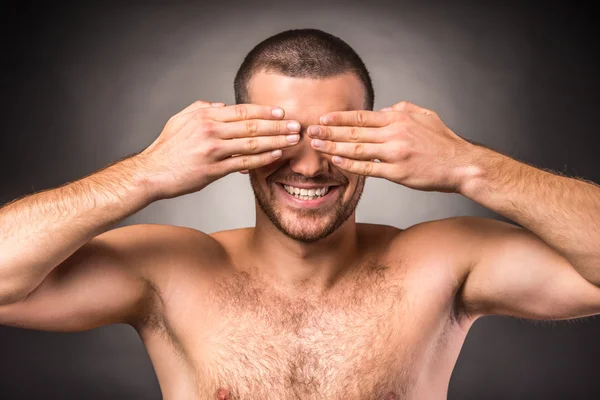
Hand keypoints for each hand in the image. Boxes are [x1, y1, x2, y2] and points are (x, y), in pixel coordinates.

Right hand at [137, 101, 300, 199]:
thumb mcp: (180, 120)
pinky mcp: (213, 170)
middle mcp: (211, 131)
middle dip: (278, 125)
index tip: (282, 112)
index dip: (265, 111)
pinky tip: (276, 156)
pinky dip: (262, 159)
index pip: (242, 111)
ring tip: (292, 140)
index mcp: (205, 117)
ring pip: (252, 144)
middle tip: (297, 125)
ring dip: (276, 141)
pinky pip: (244, 163)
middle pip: (252, 126)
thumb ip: (201, 109)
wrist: (150, 173)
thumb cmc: (166, 148)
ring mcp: (213, 151)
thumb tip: (221, 106)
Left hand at [307, 101, 474, 192]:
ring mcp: (395, 153)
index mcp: (399, 118)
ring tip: (317, 146)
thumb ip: (402, 109)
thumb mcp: (425, 115)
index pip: (362, 116)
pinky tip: (337, 162)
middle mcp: (394, 133)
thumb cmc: (444, 142)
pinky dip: (351, 165)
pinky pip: (368, 168)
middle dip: (330, 131)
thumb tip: (383, 109)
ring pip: (357, 149)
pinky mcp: (398, 172)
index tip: (323, 118)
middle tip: (310, 131)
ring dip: (334, 147)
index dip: (340, 117)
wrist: (462, 165)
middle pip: (354, 132)